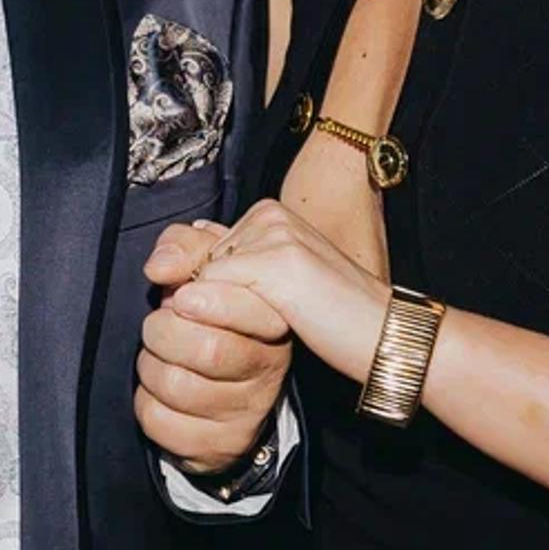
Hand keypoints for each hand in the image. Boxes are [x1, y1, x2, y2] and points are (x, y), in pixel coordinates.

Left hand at [136, 219, 291, 473]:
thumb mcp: (205, 264)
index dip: (201, 299)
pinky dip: (146, 404)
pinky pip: (160, 422)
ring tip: (160, 359)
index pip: (245, 306)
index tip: (180, 298)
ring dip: (151, 368)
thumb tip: (159, 267)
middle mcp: (269, 367)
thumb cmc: (209, 312)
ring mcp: (247, 410)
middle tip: (159, 328)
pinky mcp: (221, 444)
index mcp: (272, 318)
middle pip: (207, 349)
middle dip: (163, 333)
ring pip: (177, 386)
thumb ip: (184, 246)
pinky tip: (160, 393)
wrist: (223, 383)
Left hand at [185, 200, 389, 389]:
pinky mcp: (278, 262)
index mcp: (269, 215)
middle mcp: (268, 215)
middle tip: (271, 316)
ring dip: (223, 315)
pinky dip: (228, 320)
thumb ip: (227, 268)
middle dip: (213, 301)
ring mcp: (274, 235)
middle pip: (195, 264)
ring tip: (278, 320)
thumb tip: (163, 264)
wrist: (385, 334)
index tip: (247, 309)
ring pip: (202, 281)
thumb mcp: (273, 290)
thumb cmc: (334, 318)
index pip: (198, 248)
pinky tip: (275, 324)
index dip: (207, 289)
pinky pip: (215, 294)